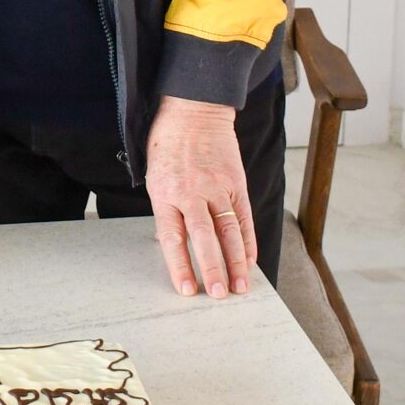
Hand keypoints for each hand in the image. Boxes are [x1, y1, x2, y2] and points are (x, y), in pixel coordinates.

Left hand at [143, 96, 254, 298]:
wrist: (194, 110)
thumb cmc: (168, 144)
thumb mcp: (155, 175)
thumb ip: (166, 208)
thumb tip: (173, 243)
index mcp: (165, 192)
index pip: (173, 236)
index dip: (179, 265)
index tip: (186, 289)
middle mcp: (191, 191)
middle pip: (203, 236)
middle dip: (211, 268)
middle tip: (217, 294)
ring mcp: (216, 186)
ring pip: (228, 230)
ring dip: (235, 262)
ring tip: (239, 287)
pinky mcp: (236, 182)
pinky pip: (244, 217)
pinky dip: (248, 241)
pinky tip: (249, 261)